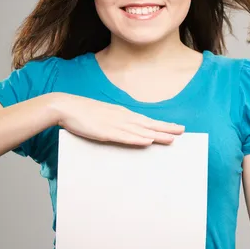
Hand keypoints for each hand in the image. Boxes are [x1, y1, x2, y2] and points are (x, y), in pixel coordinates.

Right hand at [53, 93, 184, 145]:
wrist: (66, 106)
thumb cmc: (83, 113)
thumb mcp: (103, 117)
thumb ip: (115, 123)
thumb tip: (126, 131)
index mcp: (122, 114)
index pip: (147, 120)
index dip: (162, 125)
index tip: (176, 128)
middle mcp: (122, 117)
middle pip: (149, 124)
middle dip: (166, 129)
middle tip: (183, 132)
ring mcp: (114, 124)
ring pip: (140, 130)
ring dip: (157, 135)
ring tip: (172, 139)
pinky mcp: (105, 131)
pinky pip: (124, 136)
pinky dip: (137, 139)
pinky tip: (147, 141)